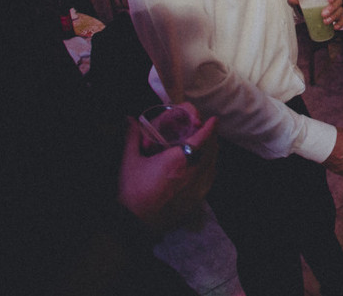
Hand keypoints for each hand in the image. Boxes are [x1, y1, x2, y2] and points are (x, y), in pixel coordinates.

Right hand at [118, 104, 216, 231]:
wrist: (135, 223)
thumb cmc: (132, 192)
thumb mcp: (130, 162)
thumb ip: (132, 137)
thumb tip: (129, 119)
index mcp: (178, 160)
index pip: (202, 138)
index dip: (210, 127)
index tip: (213, 120)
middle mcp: (193, 172)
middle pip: (212, 150)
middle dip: (211, 138)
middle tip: (207, 132)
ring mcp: (197, 187)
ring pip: (213, 164)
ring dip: (212, 152)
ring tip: (207, 146)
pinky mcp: (198, 200)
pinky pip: (210, 179)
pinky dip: (210, 168)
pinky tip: (204, 167)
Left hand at [288, 0, 342, 26]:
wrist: (305, 7)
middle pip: (338, 1)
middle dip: (332, 8)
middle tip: (323, 14)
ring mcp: (336, 7)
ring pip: (340, 11)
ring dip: (334, 17)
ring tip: (325, 22)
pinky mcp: (336, 16)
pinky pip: (342, 19)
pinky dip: (340, 23)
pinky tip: (335, 27)